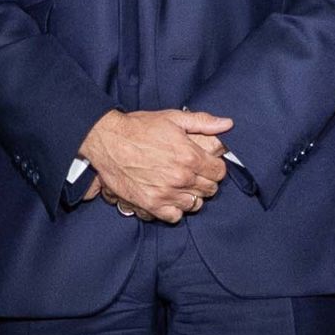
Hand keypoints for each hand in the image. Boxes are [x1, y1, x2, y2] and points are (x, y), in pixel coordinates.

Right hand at [80, 107, 231, 222]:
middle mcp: (181, 177)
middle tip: (192, 174)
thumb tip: (228, 124)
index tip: (206, 165)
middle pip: (209, 189)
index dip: (215, 167)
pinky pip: (174, 216)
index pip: (219, 172)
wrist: (107, 140)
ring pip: (194, 204)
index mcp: (190, 156)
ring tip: (180, 186)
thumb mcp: (173, 118)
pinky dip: (174, 209)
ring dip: (190, 195)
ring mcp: (165, 193)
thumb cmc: (139, 127)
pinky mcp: (150, 204)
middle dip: (204, 181)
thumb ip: (203, 122)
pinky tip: (169, 197)